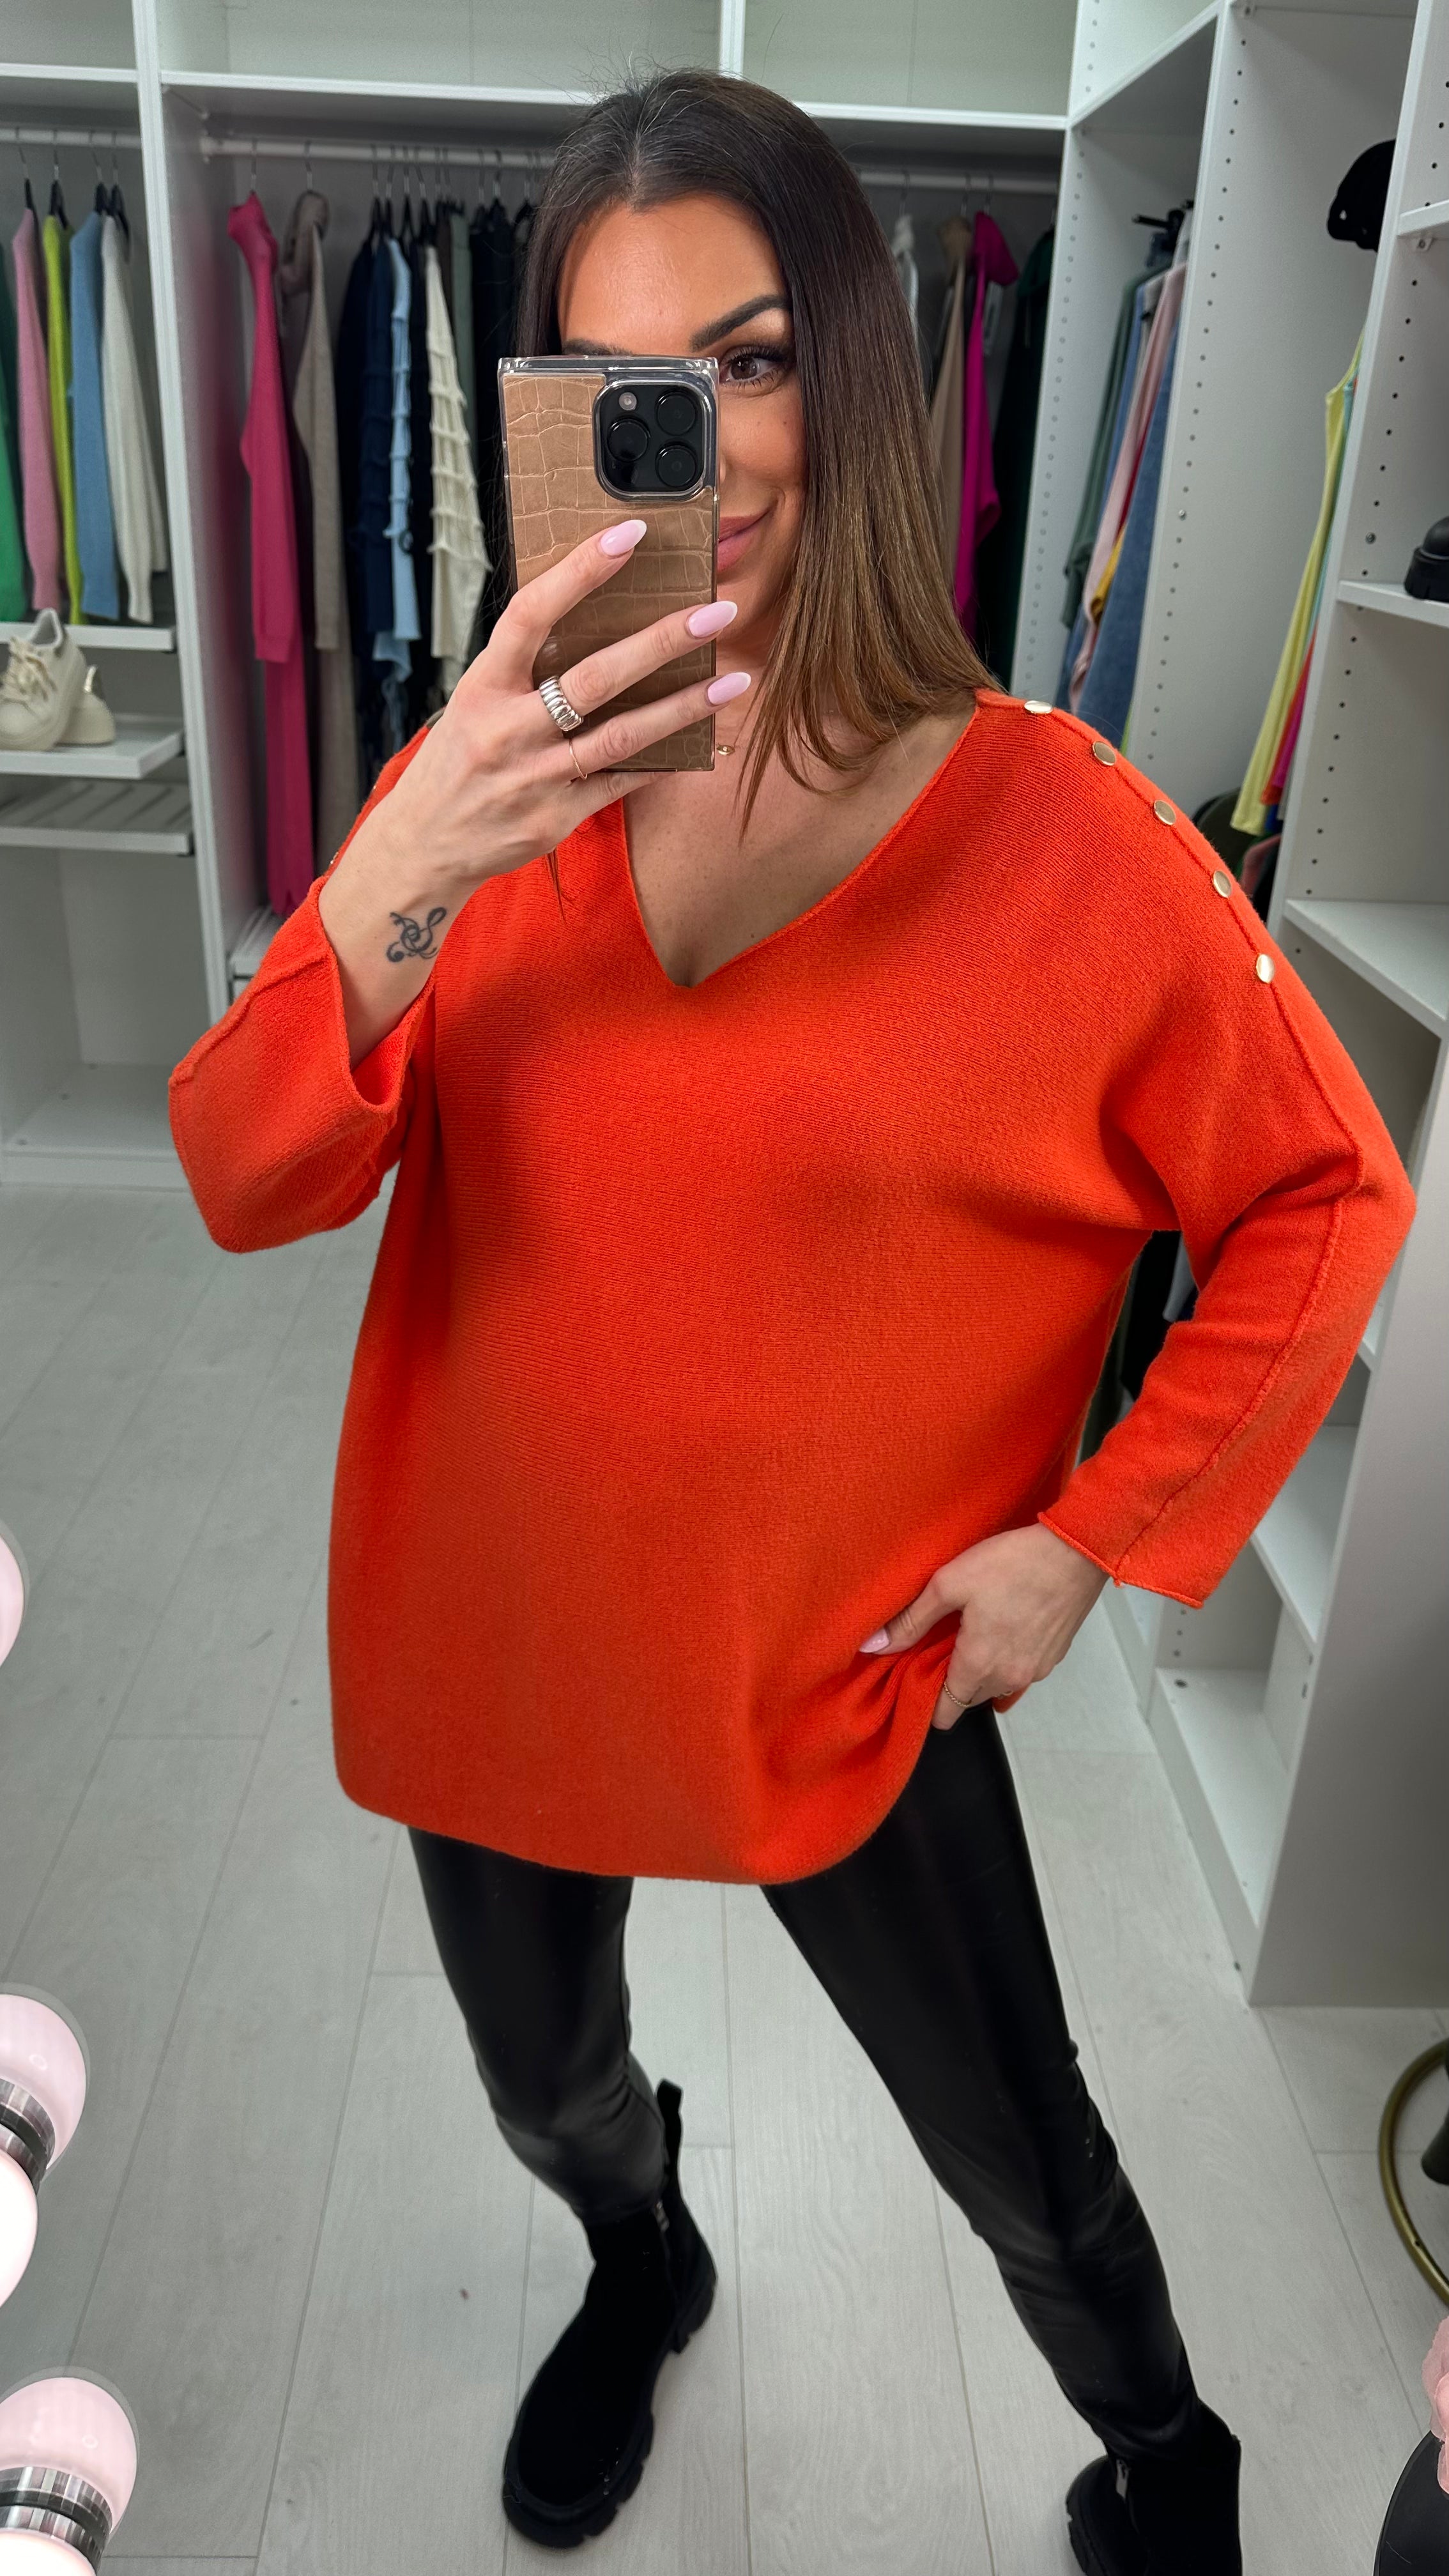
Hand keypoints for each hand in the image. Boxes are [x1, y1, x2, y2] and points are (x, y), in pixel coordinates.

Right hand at [346, 518, 748, 900]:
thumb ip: (523, 666)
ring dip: (683, 706)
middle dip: (662, 642)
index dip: (581, 571)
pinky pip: (622, 783)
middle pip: (595, 677)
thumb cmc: (456, 761)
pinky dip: (664, 761)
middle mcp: (508, 729)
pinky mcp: (555, 817)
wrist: (425, 843)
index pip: (532, 614)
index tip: (629, 535)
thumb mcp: (474, 701)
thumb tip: (591, 614)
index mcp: (483, 686)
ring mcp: (534, 777)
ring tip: (733, 680)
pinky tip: (703, 742)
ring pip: (622, 735)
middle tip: (717, 613)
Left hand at [858, 1524, 1108, 1727]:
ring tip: (974, 1634)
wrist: (1075, 1552)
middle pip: (970, 1698)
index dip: (929, 1702)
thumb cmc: (1011, 1564)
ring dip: (983, 1671)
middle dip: (953, 1681)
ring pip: (997, 1686)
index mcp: (978, 1665)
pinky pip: (1022, 1673)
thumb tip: (872, 1646)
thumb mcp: (949, 1583)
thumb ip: (911, 1621)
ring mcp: (1036, 1671)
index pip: (947, 1712)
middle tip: (942, 1645)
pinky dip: (1008, 1661)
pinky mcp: (1054, 1657)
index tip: (917, 1679)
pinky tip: (1004, 1629)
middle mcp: (1009, 1678)